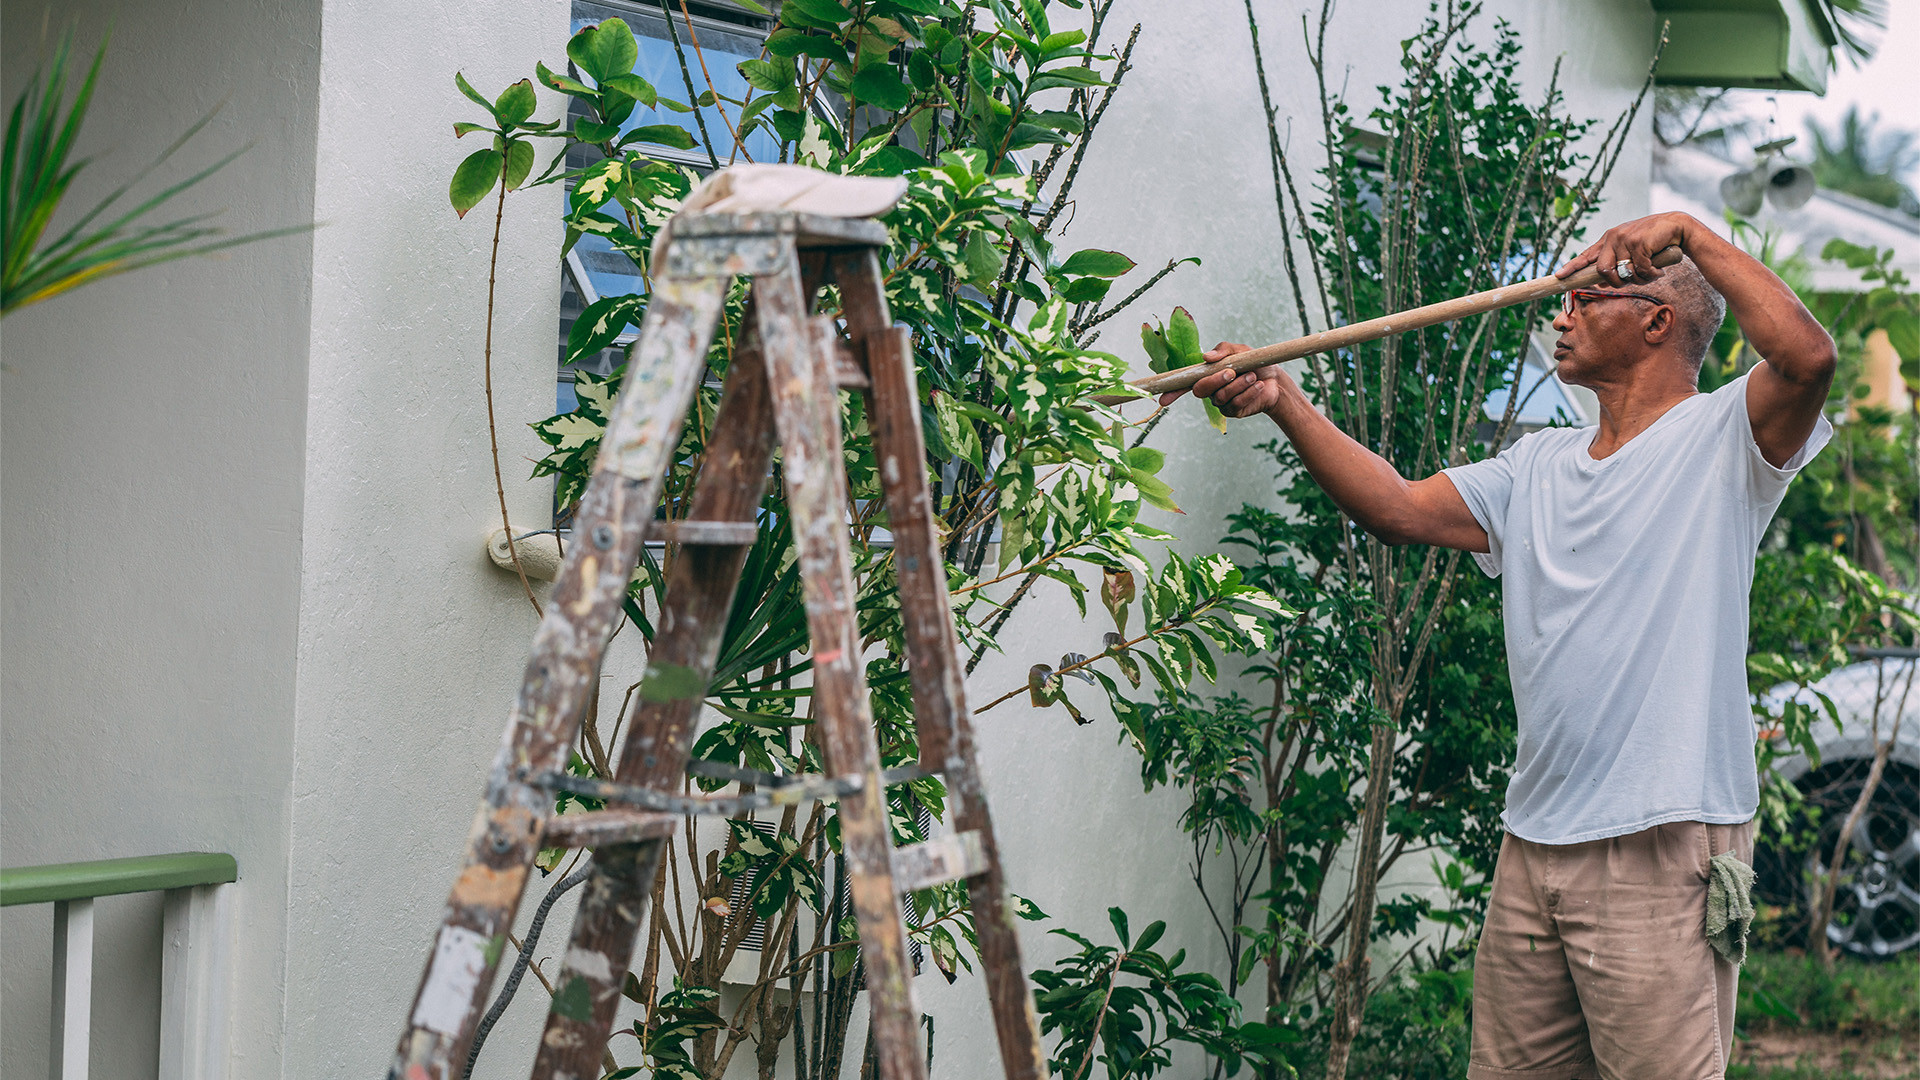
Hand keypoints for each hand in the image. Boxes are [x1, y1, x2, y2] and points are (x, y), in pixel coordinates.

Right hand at [1157, 342, 1289, 417]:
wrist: (1276, 379)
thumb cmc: (1255, 363)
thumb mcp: (1239, 351)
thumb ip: (1222, 351)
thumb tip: (1205, 357)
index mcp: (1207, 374)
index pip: (1185, 384)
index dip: (1172, 391)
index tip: (1162, 400)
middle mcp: (1211, 390)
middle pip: (1201, 390)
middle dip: (1215, 380)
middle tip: (1232, 372)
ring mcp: (1221, 402)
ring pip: (1221, 397)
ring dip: (1239, 385)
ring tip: (1253, 376)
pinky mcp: (1234, 411)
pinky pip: (1236, 404)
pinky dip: (1248, 393)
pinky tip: (1258, 386)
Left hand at [1555, 212, 1695, 285]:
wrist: (1677, 227)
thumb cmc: (1653, 241)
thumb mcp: (1631, 249)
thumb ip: (1616, 262)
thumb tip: (1601, 283)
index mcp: (1608, 239)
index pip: (1586, 255)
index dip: (1572, 267)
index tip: (1559, 276)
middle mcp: (1613, 237)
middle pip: (1602, 271)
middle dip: (1616, 283)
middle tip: (1632, 281)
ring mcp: (1625, 239)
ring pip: (1623, 273)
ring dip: (1639, 279)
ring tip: (1650, 272)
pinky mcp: (1638, 242)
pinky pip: (1640, 270)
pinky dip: (1651, 275)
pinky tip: (1658, 270)